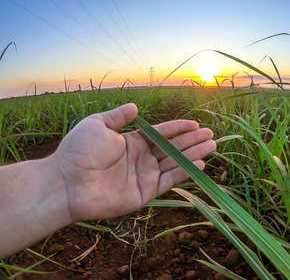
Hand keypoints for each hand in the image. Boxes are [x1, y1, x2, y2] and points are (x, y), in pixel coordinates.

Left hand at [52, 103, 215, 221]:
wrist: (67, 182)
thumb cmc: (78, 151)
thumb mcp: (97, 124)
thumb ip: (118, 116)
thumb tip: (135, 106)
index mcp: (132, 141)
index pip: (162, 133)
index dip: (179, 128)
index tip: (195, 124)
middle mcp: (141, 158)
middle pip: (173, 147)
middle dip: (192, 140)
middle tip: (211, 134)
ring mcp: (144, 176)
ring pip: (175, 163)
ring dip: (194, 154)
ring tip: (212, 146)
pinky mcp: (145, 193)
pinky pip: (169, 181)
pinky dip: (185, 173)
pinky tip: (199, 164)